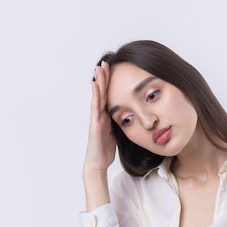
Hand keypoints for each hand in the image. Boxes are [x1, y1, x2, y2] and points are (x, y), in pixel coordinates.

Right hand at [83, 61, 115, 175]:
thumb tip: (131, 117)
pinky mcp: (95, 124)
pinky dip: (95, 95)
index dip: (110, 83)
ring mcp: (95, 118)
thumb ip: (121, 123)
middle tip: (105, 62)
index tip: (113, 70)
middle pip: (102, 92)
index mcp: (106, 116)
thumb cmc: (105, 151)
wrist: (97, 164)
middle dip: (103, 77)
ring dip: (98, 81)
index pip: (108, 96)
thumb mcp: (117, 133)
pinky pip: (95, 106)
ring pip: (97, 96)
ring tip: (99, 68)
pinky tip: (95, 84)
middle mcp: (99, 115)